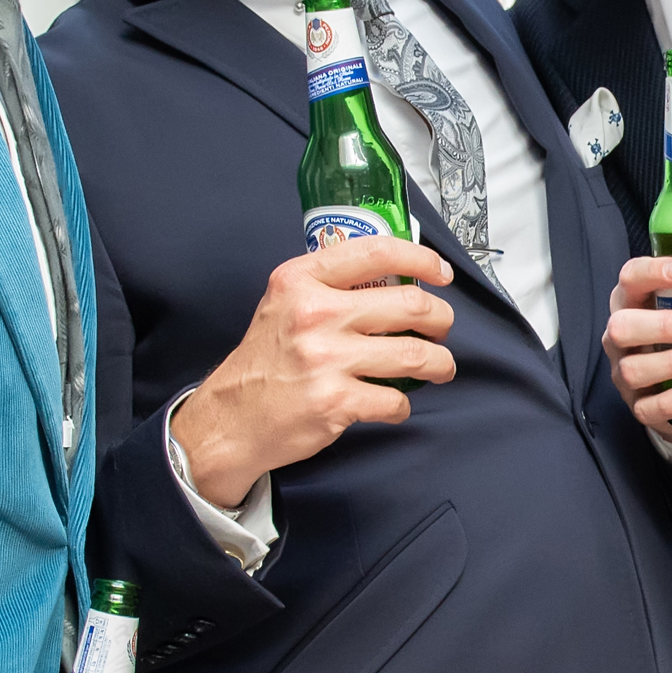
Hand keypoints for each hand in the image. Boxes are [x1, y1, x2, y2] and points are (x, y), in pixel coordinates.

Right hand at [174, 237, 456, 508]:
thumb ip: (330, 286)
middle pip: (410, 305)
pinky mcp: (334, 401)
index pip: (377, 252)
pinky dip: (401, 405)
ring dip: (439, 363)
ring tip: (440, 367)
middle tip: (441, 329)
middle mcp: (314, 313)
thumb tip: (395, 280)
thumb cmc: (265, 361)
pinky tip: (392, 404)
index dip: (421, 261)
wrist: (230, 420)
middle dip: (441, 319)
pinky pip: (395, 400)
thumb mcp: (284, 304)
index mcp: (302, 281)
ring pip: (415, 354)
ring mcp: (325, 359)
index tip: (441, 274)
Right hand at [605, 251, 671, 439]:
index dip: (651, 271)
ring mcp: (624, 373)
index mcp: (633, 301)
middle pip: (622, 326)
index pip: (630, 278)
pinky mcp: (638, 406)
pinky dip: (671, 401)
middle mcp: (619, 336)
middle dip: (663, 324)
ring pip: (633, 369)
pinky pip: (647, 408)